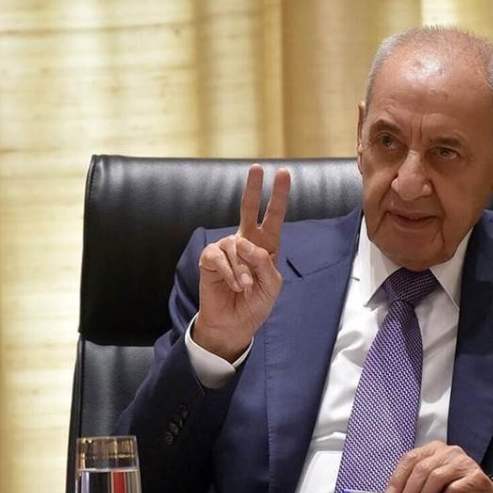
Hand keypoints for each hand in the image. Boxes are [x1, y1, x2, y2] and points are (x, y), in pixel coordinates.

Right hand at [193, 164, 290, 360]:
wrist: (235, 324)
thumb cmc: (255, 304)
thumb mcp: (272, 285)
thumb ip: (264, 262)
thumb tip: (243, 243)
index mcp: (266, 246)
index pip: (273, 217)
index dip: (278, 196)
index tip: (282, 173)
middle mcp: (245, 242)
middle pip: (247, 209)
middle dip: (252, 189)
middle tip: (256, 168)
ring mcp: (227, 249)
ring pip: (236, 246)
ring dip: (242, 269)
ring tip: (245, 287)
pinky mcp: (210, 259)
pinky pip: (219, 257)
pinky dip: (229, 273)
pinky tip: (233, 285)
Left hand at [384, 441, 492, 492]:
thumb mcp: (434, 486)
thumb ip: (415, 487)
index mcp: (436, 449)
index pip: (410, 458)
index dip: (397, 479)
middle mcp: (450, 452)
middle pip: (422, 468)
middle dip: (408, 491)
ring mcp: (465, 463)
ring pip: (436, 477)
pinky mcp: (477, 477)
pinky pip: (454, 489)